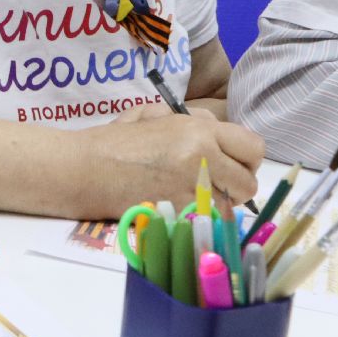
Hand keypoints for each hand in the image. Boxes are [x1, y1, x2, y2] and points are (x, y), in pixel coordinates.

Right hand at [85, 112, 263, 213]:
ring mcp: (189, 188)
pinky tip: (179, 209)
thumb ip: (192, 120)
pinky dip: (198, 219)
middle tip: (213, 184)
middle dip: (234, 186)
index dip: (247, 159)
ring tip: (192, 197)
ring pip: (230, 208)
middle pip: (247, 183)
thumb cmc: (114, 141)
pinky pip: (206, 221)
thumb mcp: (153, 115)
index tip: (232, 164)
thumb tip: (217, 130)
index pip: (253, 147)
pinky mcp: (176, 213)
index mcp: (198, 130)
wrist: (83, 168)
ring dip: (216, 205)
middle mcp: (201, 157)